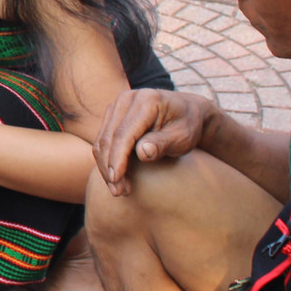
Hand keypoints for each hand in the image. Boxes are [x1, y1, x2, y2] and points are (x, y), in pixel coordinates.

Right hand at [93, 89, 214, 195]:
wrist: (188, 112)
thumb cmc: (188, 126)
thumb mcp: (183, 137)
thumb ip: (163, 144)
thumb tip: (142, 153)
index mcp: (147, 101)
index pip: (123, 134)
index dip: (117, 159)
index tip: (117, 180)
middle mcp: (128, 99)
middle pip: (108, 138)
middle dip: (109, 167)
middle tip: (118, 192)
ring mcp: (118, 105)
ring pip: (102, 140)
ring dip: (106, 167)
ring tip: (119, 189)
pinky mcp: (113, 114)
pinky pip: (103, 139)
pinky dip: (107, 160)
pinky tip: (117, 177)